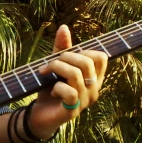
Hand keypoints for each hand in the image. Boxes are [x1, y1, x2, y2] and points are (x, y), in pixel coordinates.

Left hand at [26, 24, 107, 138]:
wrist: (40, 116)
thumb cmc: (51, 89)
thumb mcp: (56, 66)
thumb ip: (61, 48)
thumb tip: (64, 27)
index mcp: (94, 77)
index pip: (101, 57)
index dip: (83, 50)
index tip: (65, 54)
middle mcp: (94, 89)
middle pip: (86, 62)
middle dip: (64, 57)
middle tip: (49, 64)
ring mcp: (85, 101)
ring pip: (75, 74)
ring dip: (56, 68)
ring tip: (45, 73)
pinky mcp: (73, 111)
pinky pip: (69, 92)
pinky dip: (56, 87)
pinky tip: (51, 91)